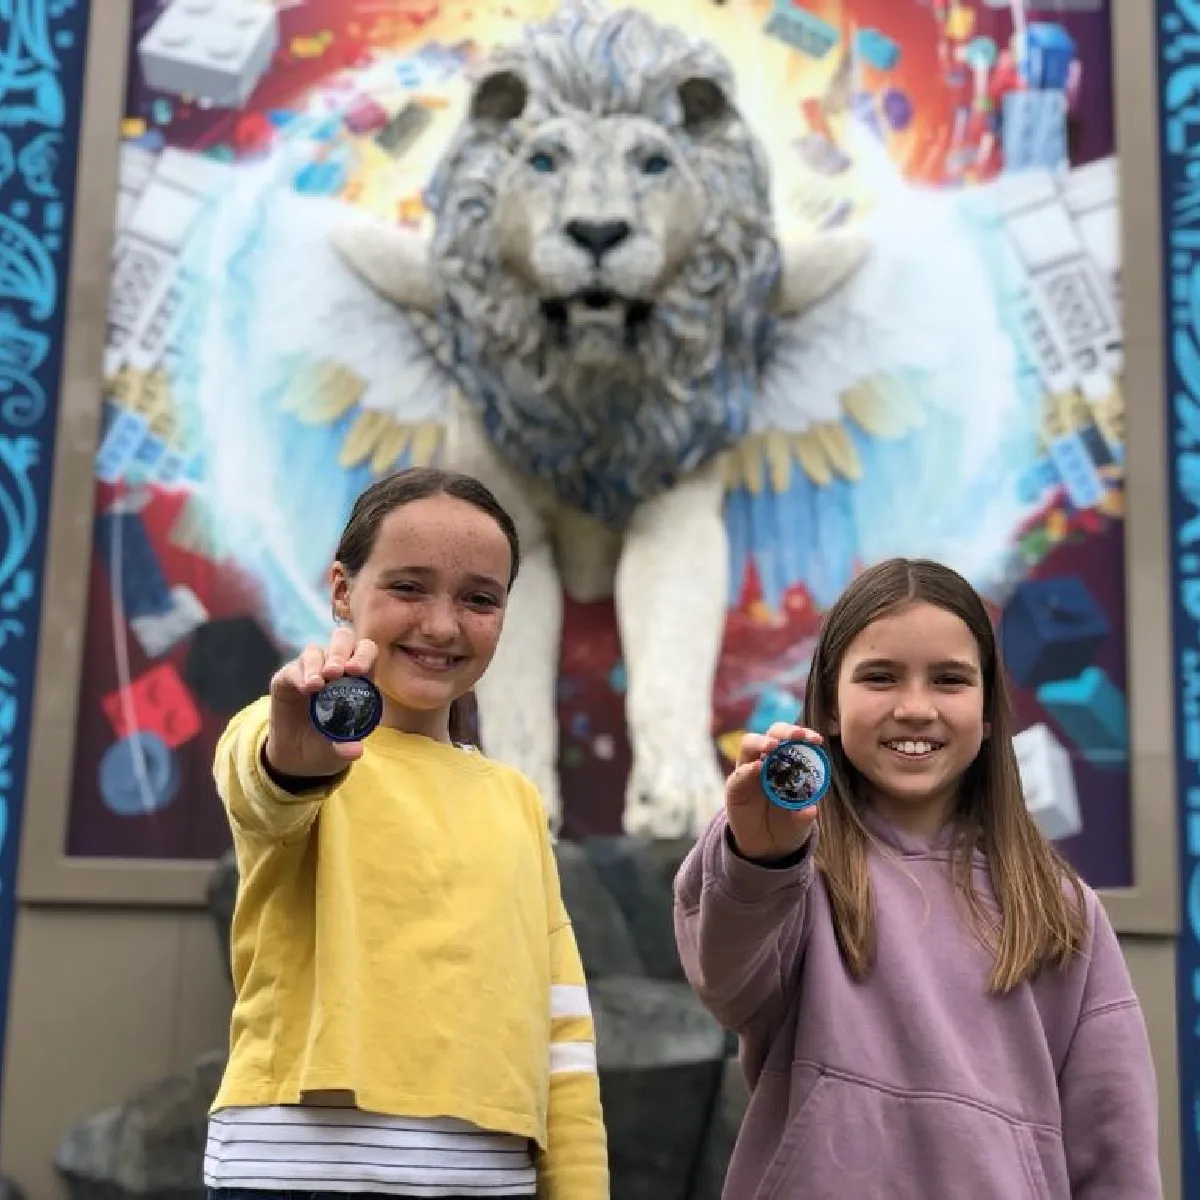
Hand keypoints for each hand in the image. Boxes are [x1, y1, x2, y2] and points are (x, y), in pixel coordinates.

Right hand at [265, 627, 377, 779]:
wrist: (297, 758)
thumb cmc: (328, 746)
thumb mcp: (338, 751)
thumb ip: (345, 748)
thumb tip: (356, 750)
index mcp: (357, 678)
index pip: (366, 652)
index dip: (363, 655)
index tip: (357, 670)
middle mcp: (335, 668)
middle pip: (342, 640)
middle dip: (340, 651)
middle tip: (337, 672)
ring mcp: (310, 670)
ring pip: (315, 650)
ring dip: (318, 664)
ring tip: (318, 685)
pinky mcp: (287, 678)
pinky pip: (293, 668)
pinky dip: (299, 676)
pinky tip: (305, 689)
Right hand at [725, 722, 822, 861]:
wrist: (766, 847)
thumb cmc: (787, 825)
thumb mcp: (800, 823)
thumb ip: (803, 816)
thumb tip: (811, 810)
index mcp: (786, 764)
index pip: (792, 740)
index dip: (803, 735)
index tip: (817, 740)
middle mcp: (765, 762)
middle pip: (771, 734)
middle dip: (784, 731)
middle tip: (797, 735)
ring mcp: (747, 773)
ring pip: (749, 745)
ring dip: (761, 742)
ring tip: (773, 746)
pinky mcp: (734, 788)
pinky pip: (738, 775)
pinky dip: (747, 770)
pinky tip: (757, 768)